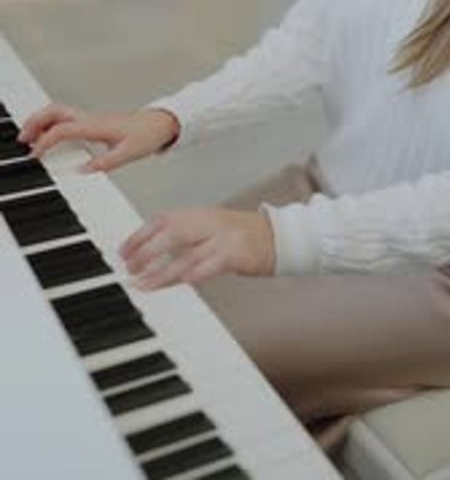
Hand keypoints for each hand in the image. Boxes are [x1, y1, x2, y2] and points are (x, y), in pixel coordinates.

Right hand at [18, 103, 178, 171]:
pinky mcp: (94, 123)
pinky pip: (67, 119)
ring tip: (32, 139)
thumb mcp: (128, 154)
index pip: (62, 130)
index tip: (36, 155)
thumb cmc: (147, 135)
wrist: (160, 124)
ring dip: (42, 122)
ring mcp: (92, 119)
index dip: (46, 141)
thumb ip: (105, 163)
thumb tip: (83, 170)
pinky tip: (52, 139)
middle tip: (24, 139)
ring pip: (59, 112)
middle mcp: (91, 119)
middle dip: (35, 122)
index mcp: (96, 126)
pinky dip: (53, 125)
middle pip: (55, 111)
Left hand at [120, 207, 275, 288]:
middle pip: (170, 234)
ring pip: (186, 254)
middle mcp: (208, 222)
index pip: (162, 220)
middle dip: (145, 251)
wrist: (278, 237)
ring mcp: (222, 237)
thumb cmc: (242, 236)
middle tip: (129, 268)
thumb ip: (185, 236)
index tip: (123, 251)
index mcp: (199, 214)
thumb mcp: (210, 228)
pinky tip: (182, 282)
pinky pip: (211, 264)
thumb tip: (151, 251)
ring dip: (161, 271)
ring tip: (143, 283)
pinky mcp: (236, 253)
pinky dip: (195, 273)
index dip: (140, 235)